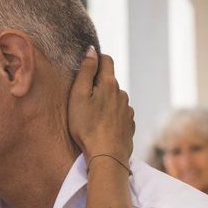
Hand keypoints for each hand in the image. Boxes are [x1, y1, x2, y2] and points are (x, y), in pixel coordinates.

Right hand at [67, 47, 134, 163]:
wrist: (107, 157)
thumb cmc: (87, 127)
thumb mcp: (79, 96)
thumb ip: (86, 71)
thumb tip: (92, 50)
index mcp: (109, 84)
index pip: (106, 60)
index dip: (95, 60)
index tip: (85, 68)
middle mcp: (122, 94)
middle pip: (110, 81)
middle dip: (98, 85)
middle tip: (83, 99)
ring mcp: (128, 110)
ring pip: (115, 99)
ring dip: (105, 102)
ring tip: (92, 117)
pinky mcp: (129, 125)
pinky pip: (119, 115)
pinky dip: (111, 117)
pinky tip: (102, 128)